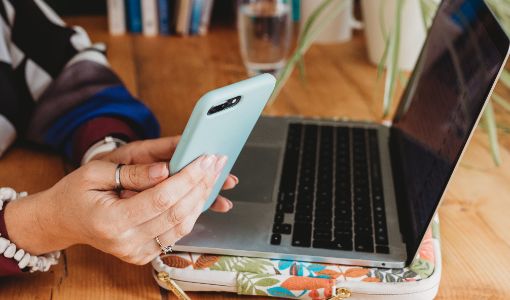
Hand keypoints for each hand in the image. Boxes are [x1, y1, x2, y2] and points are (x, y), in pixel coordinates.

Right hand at [5, 155, 226, 264]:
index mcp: (111, 221)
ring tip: (213, 174)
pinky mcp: (144, 253)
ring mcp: (136, 252)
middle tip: (217, 162)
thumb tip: (165, 169)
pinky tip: (200, 191)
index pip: (162, 198)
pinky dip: (192, 211)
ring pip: (183, 225)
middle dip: (202, 184)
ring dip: (202, 198)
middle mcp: (126, 242)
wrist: (63, 221)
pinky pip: (176, 233)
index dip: (188, 177)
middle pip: (177, 213)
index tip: (206, 159)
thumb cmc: (75, 193)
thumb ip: (132, 173)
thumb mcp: (94, 173)